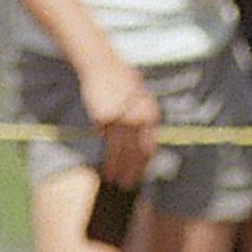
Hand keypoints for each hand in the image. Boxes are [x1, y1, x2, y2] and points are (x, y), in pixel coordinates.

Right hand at [75, 55, 160, 188]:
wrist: (103, 65)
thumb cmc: (122, 81)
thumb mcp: (140, 99)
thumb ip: (143, 121)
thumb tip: (142, 146)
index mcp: (150, 115)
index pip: (148, 148)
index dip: (143, 166)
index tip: (139, 178)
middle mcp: (137, 119)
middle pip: (134, 153)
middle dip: (130, 172)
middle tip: (126, 185)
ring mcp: (119, 119)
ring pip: (116, 150)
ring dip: (114, 166)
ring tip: (111, 178)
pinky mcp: (102, 117)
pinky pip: (101, 136)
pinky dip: (101, 146)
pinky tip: (100, 159)